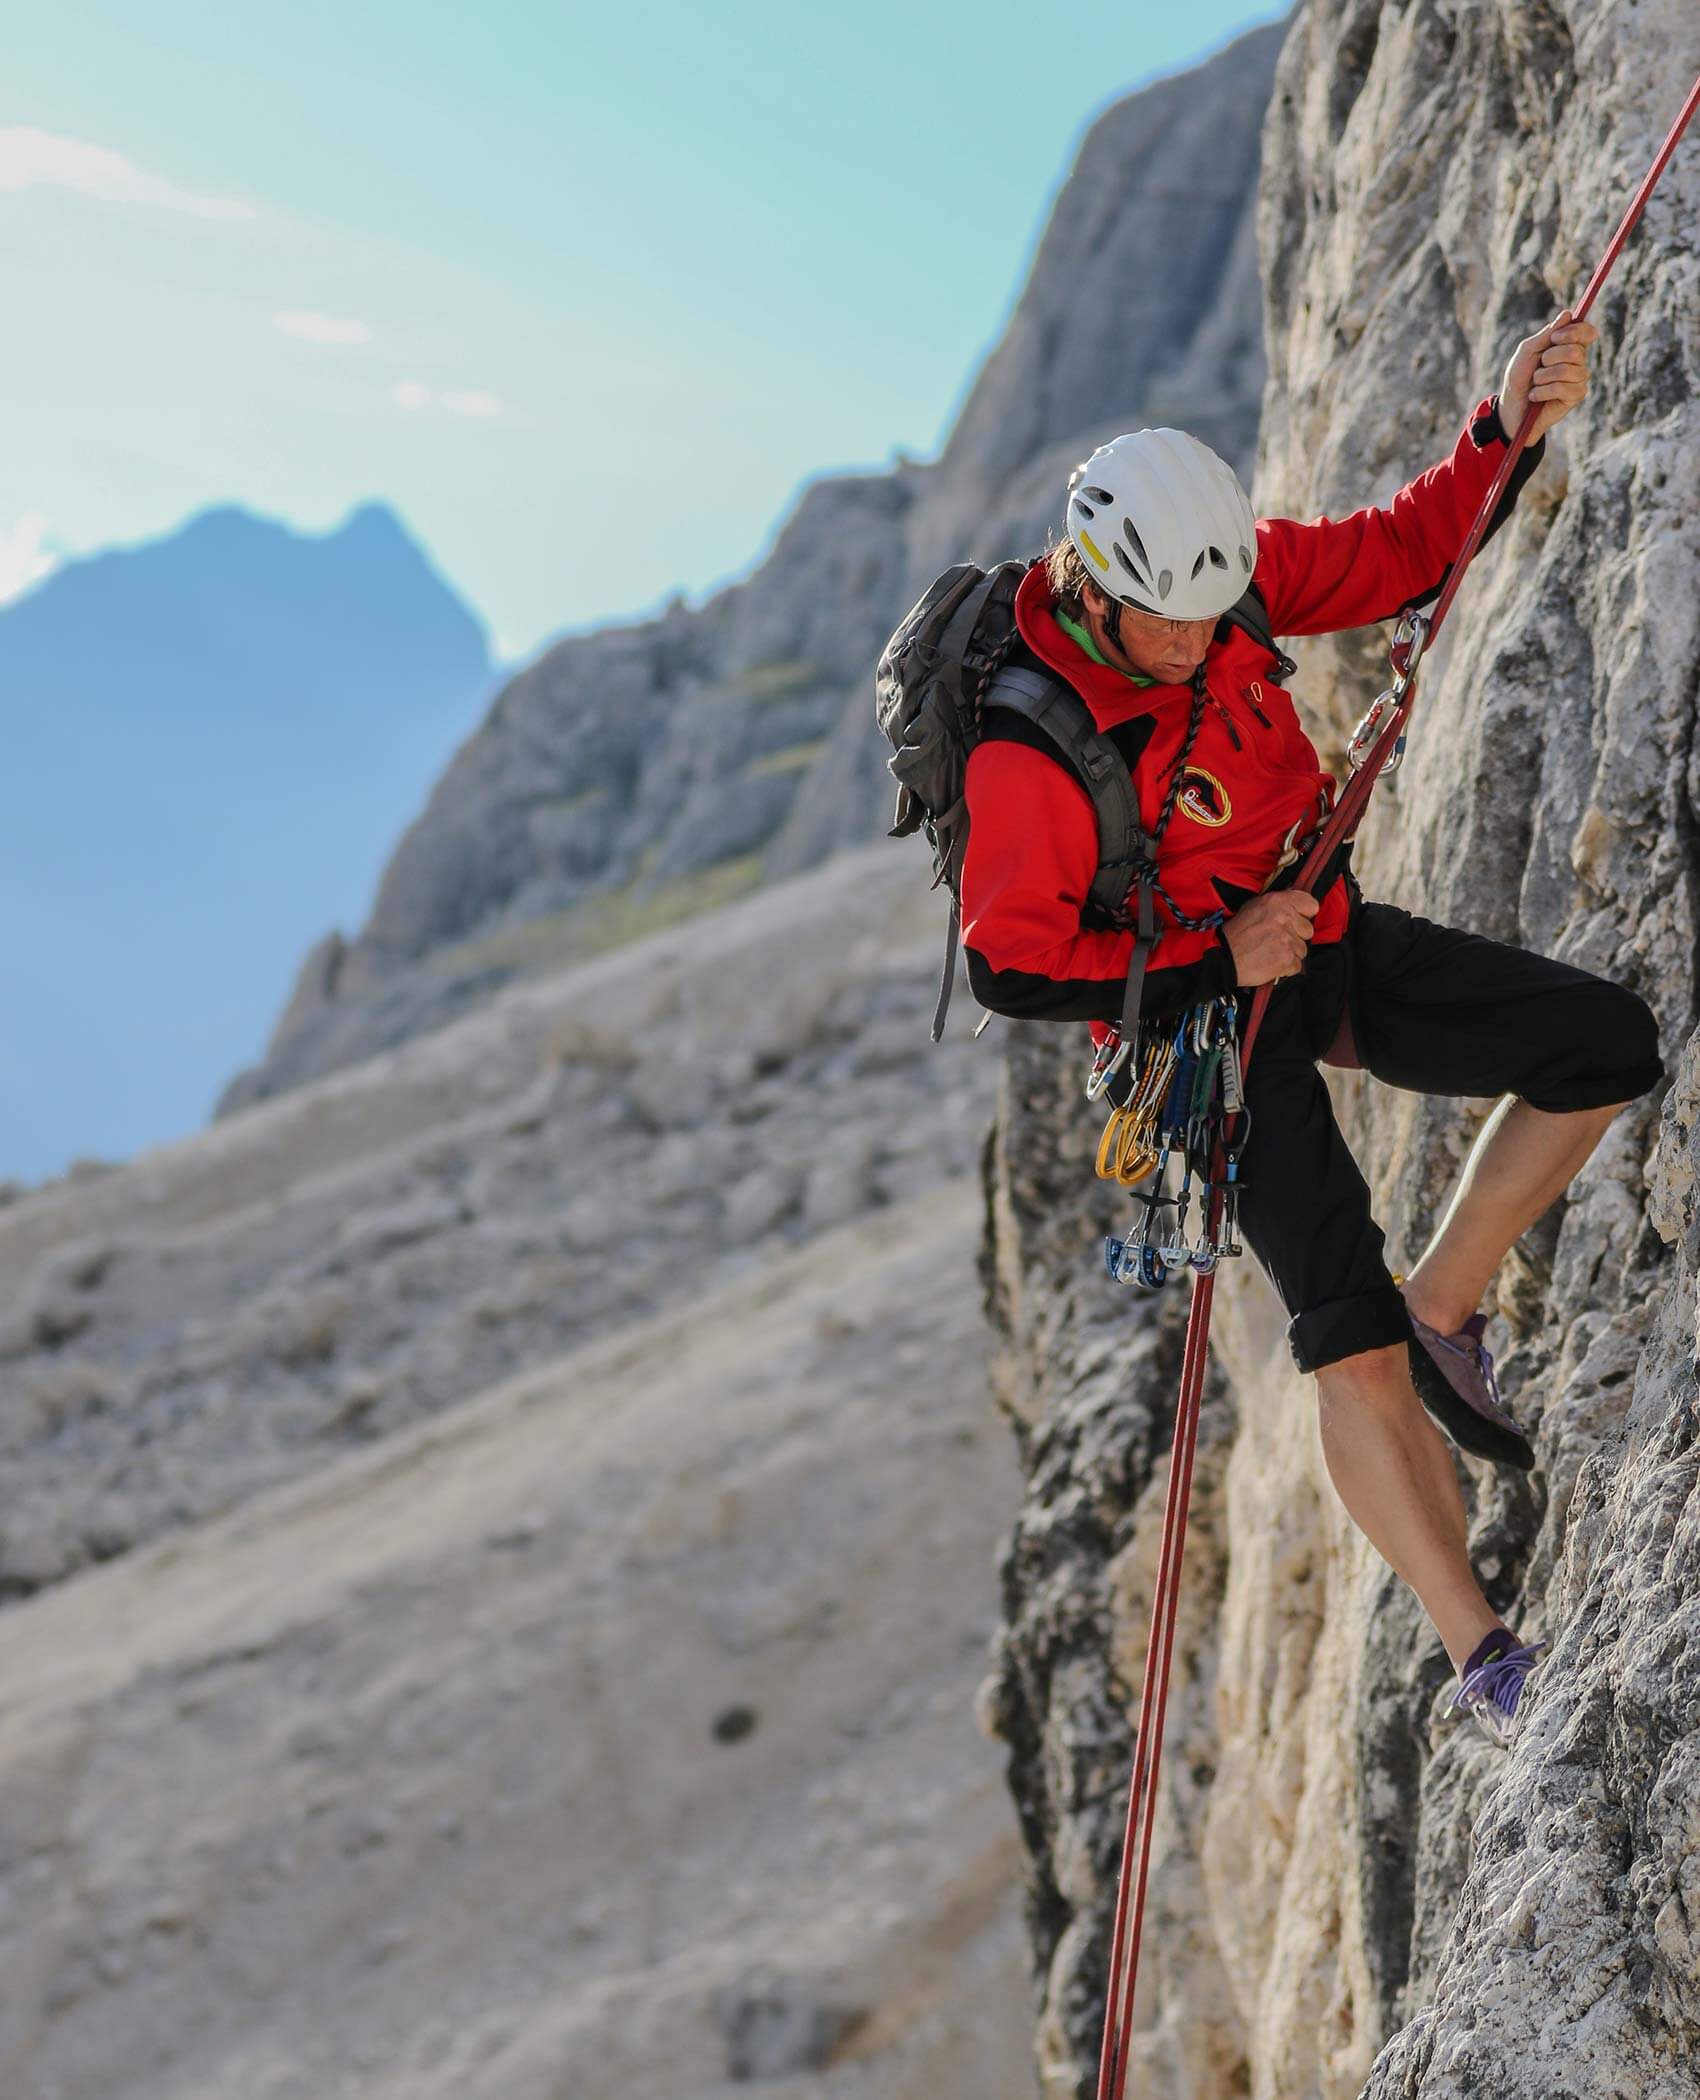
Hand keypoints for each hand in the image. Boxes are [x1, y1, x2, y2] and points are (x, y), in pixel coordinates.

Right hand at [1224, 890, 1317, 986]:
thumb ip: (1278, 905)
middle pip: (1308, 930)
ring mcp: (1287, 940)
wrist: (1224, 958)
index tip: (1297, 919)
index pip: (1311, 905)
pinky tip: (1271, 962)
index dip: (1304, 914)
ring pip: (1302, 949)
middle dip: (1296, 936)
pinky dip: (1286, 967)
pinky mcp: (1287, 960)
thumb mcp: (1254, 907)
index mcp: (1277, 902)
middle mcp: (1284, 919)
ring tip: (1271, 952)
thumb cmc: (1236, 934)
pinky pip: (1297, 965)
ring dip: (1290, 952)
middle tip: (1277, 939)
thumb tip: (1295, 906)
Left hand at [1498, 310, 1597, 443]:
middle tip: (1539, 366)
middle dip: (1549, 357)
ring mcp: (1580, 379)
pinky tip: (1536, 396)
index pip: (1587, 332)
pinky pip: (1561, 388)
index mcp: (1570, 346)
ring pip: (1567, 370)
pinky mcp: (1576, 396)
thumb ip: (1546, 335)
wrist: (1512, 407)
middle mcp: (1579, 361)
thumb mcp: (1527, 351)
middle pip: (1575, 351)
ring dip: (1542, 377)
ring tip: (1535, 383)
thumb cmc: (1519, 377)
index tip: (1555, 338)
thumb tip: (1567, 314)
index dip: (1575, 332)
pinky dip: (1542, 391)